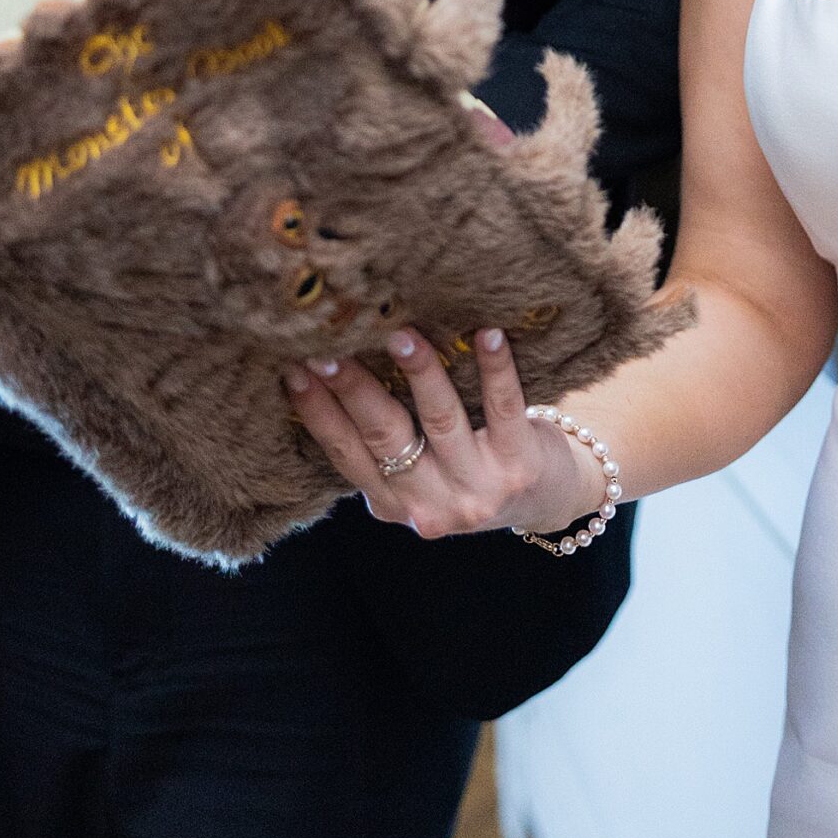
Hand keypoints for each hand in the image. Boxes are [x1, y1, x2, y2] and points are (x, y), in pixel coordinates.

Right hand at [284, 328, 604, 538]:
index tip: (291, 367)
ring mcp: (478, 488)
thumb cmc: (468, 469)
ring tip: (400, 334)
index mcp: (393, 503)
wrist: (546, 499)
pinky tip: (488, 333)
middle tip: (329, 346)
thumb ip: (381, 444)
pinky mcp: (521, 466)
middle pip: (383, 437)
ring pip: (440, 420)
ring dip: (419, 372)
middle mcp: (431, 505)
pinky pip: (504, 408)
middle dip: (353, 388)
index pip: (344, 453)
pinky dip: (495, 368)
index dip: (316, 411)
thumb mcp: (416, 475)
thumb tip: (327, 370)